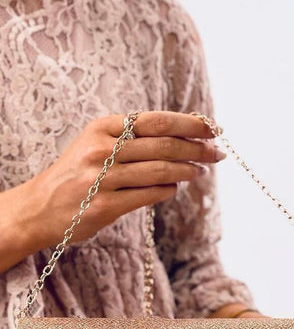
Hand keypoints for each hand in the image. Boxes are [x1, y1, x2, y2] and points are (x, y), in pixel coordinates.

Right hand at [1, 111, 225, 264]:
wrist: (40, 208)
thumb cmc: (77, 174)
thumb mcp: (96, 144)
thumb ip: (131, 139)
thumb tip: (182, 137)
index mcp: (103, 127)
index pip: (156, 121)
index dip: (189, 123)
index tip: (212, 128)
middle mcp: (102, 149)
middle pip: (163, 144)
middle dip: (197, 148)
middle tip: (217, 153)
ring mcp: (103, 178)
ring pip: (159, 170)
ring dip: (187, 170)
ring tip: (201, 171)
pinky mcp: (106, 206)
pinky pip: (148, 195)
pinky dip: (167, 191)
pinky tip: (175, 189)